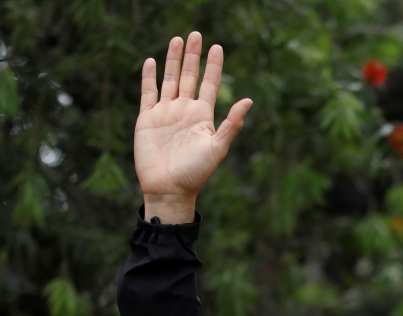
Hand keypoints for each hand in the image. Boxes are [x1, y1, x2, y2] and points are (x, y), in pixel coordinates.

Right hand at [134, 32, 251, 223]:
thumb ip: (232, 124)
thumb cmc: (196, 172)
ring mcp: (166, 113)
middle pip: (190, 76)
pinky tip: (152, 62)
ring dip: (174, 60)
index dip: (213, 66)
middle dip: (193, 56)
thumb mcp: (218, 147)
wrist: (170, 188)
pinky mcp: (147, 119)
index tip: (218, 47)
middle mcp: (185, 111)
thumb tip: (249, 99)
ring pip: (170, 80)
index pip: (209, 84)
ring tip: (177, 40)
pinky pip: (148, 93)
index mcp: (203, 116)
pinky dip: (150, 77)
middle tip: (196, 34)